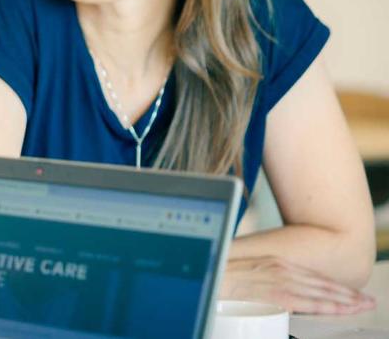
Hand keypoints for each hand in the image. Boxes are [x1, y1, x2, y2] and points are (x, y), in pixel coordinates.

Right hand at [221, 256, 375, 314]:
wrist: (204, 269)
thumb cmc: (217, 271)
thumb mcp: (242, 270)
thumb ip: (258, 277)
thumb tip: (264, 288)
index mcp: (276, 262)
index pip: (313, 276)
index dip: (335, 285)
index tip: (351, 292)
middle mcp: (282, 268)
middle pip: (322, 284)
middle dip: (347, 294)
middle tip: (366, 301)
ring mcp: (280, 280)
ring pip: (321, 293)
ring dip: (345, 300)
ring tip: (362, 306)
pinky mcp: (276, 293)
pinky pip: (308, 303)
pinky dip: (328, 306)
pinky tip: (342, 309)